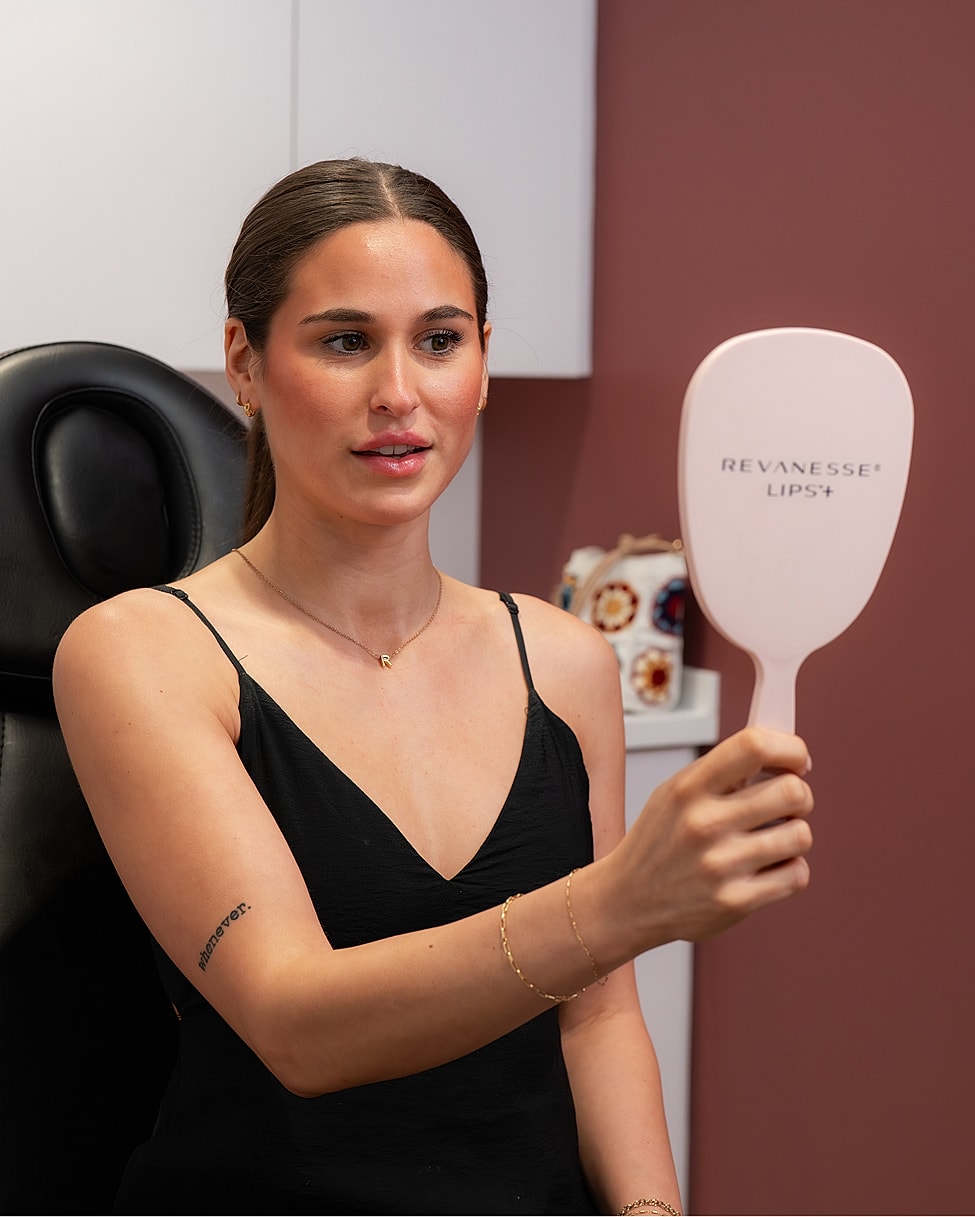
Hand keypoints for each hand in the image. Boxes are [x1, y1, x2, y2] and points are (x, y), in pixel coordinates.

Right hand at [610, 727, 813, 950]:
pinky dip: (790, 869)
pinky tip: (767, 868)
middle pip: (792, 792)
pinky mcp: (736, 902)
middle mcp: (704, 823)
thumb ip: (723, 772)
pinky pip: (797, 874)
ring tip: (772, 839)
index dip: (789, 748)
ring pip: (801, 834)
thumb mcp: (674, 793)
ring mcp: (721, 865)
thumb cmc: (658, 842)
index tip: (796, 759)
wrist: (628, 901)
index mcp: (689, 788)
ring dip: (794, 834)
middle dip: (800, 795)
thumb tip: (784, 755)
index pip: (754, 746)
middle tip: (787, 804)